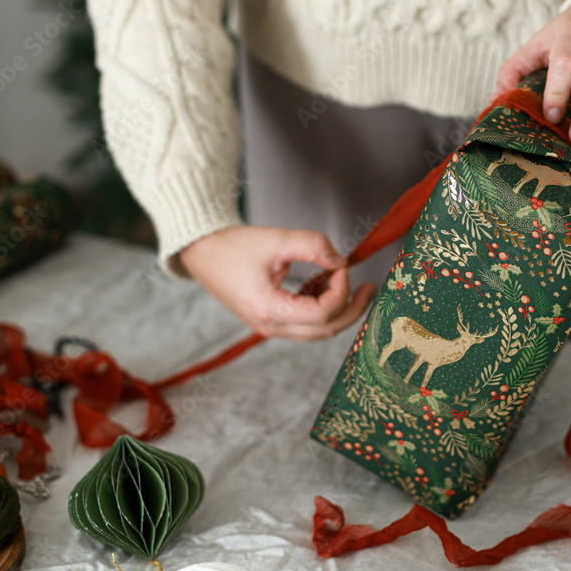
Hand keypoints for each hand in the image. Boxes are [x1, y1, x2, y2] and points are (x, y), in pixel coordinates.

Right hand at [179, 225, 376, 340]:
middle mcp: (269, 326)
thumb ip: (313, 245)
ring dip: (336, 308)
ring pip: (316, 331)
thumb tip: (340, 260)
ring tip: (342, 278)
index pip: (322, 313)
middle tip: (369, 288)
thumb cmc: (233, 245)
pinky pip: (304, 323)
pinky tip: (322, 281)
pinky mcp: (269, 320)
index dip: (341, 290)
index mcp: (268, 309)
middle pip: (325, 330)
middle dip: (352, 309)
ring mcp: (268, 327)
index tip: (341, 265)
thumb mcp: (276, 238)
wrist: (201, 252)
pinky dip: (319, 306)